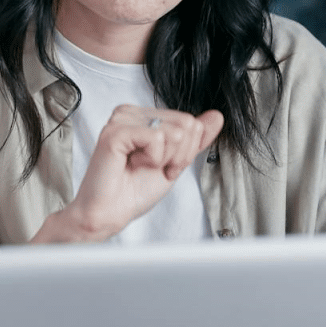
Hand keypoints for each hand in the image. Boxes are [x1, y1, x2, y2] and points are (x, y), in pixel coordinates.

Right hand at [38, 104, 223, 242]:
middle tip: (151, 168)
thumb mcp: (175, 162)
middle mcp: (131, 112)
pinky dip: (153, 158)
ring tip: (140, 166)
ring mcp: (121, 119)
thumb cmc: (134, 191)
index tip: (161, 166)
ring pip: (175, 131)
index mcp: (143, 115)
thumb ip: (195, 139)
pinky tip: (132, 163)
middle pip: (186, 124)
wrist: (109, 214)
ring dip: (164, 159)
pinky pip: (158, 138)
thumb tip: (216, 116)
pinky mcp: (116, 131)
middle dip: (178, 155)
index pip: (190, 121)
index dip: (184, 152)